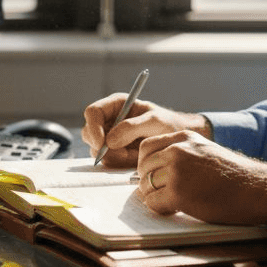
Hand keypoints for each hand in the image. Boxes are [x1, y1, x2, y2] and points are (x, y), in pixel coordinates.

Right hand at [81, 95, 208, 167]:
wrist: (177, 139)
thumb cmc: (168, 124)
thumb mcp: (154, 121)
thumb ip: (132, 128)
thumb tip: (109, 141)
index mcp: (116, 105)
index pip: (93, 112)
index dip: (93, 127)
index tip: (101, 143)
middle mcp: (109, 120)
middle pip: (89, 132)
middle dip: (101, 146)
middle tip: (121, 153)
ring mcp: (110, 137)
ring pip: (95, 149)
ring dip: (112, 155)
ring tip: (134, 154)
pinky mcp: (114, 152)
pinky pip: (107, 160)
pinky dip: (118, 162)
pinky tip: (133, 158)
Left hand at [135, 130, 266, 225]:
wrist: (254, 189)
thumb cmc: (234, 175)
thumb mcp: (205, 151)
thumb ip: (182, 153)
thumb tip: (155, 168)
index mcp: (184, 137)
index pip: (147, 147)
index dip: (146, 164)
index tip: (153, 174)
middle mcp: (177, 150)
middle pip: (144, 167)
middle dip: (148, 182)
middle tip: (161, 192)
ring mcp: (177, 171)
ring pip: (145, 186)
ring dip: (154, 196)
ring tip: (171, 201)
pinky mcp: (178, 193)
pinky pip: (153, 203)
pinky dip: (160, 209)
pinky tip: (175, 208)